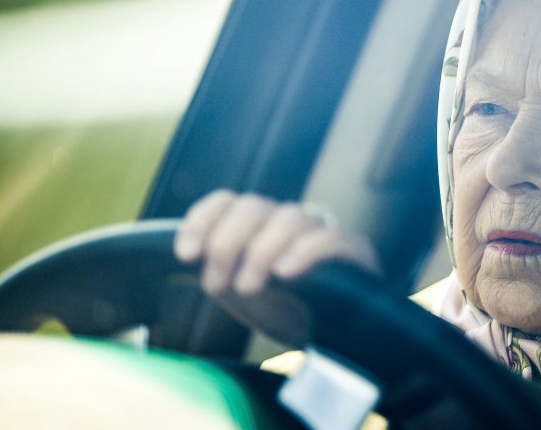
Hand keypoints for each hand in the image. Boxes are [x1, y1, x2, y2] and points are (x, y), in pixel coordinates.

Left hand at [173, 190, 380, 295]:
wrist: (331, 338)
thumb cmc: (282, 311)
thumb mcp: (239, 292)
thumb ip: (217, 269)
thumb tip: (192, 254)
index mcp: (260, 225)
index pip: (228, 202)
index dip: (203, 220)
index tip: (186, 254)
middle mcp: (290, 221)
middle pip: (253, 207)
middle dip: (227, 243)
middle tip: (218, 282)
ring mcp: (323, 232)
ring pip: (290, 219)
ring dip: (261, 251)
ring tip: (249, 287)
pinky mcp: (355, 250)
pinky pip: (331, 239)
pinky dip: (305, 252)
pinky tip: (286, 273)